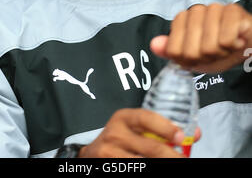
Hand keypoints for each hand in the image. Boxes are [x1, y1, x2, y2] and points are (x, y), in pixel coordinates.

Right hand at [78, 108, 199, 157]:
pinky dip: (150, 169)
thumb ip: (160, 129)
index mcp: (123, 117)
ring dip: (163, 164)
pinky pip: (133, 170)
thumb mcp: (134, 128)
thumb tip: (195, 134)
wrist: (92, 154)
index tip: (182, 137)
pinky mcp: (108, 168)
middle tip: (184, 159)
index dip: (165, 127)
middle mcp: (115, 133)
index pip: (146, 118)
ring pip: (144, 163)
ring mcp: (109, 153)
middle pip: (151, 148)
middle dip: (172, 156)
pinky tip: (159, 168)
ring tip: (175, 163)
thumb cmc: (120, 139)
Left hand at [150, 3, 251, 71]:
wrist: (248, 45)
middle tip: (215, 52)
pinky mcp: (232, 10)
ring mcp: (213, 8)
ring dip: (221, 53)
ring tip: (226, 46)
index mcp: (181, 20)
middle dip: (205, 58)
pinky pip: (226, 39)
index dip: (189, 60)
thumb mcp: (193, 57)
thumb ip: (172, 51)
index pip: (174, 50)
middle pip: (191, 50)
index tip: (199, 56)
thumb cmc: (220, 50)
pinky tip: (236, 40)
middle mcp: (195, 11)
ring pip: (209, 46)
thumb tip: (153, 44)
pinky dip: (233, 46)